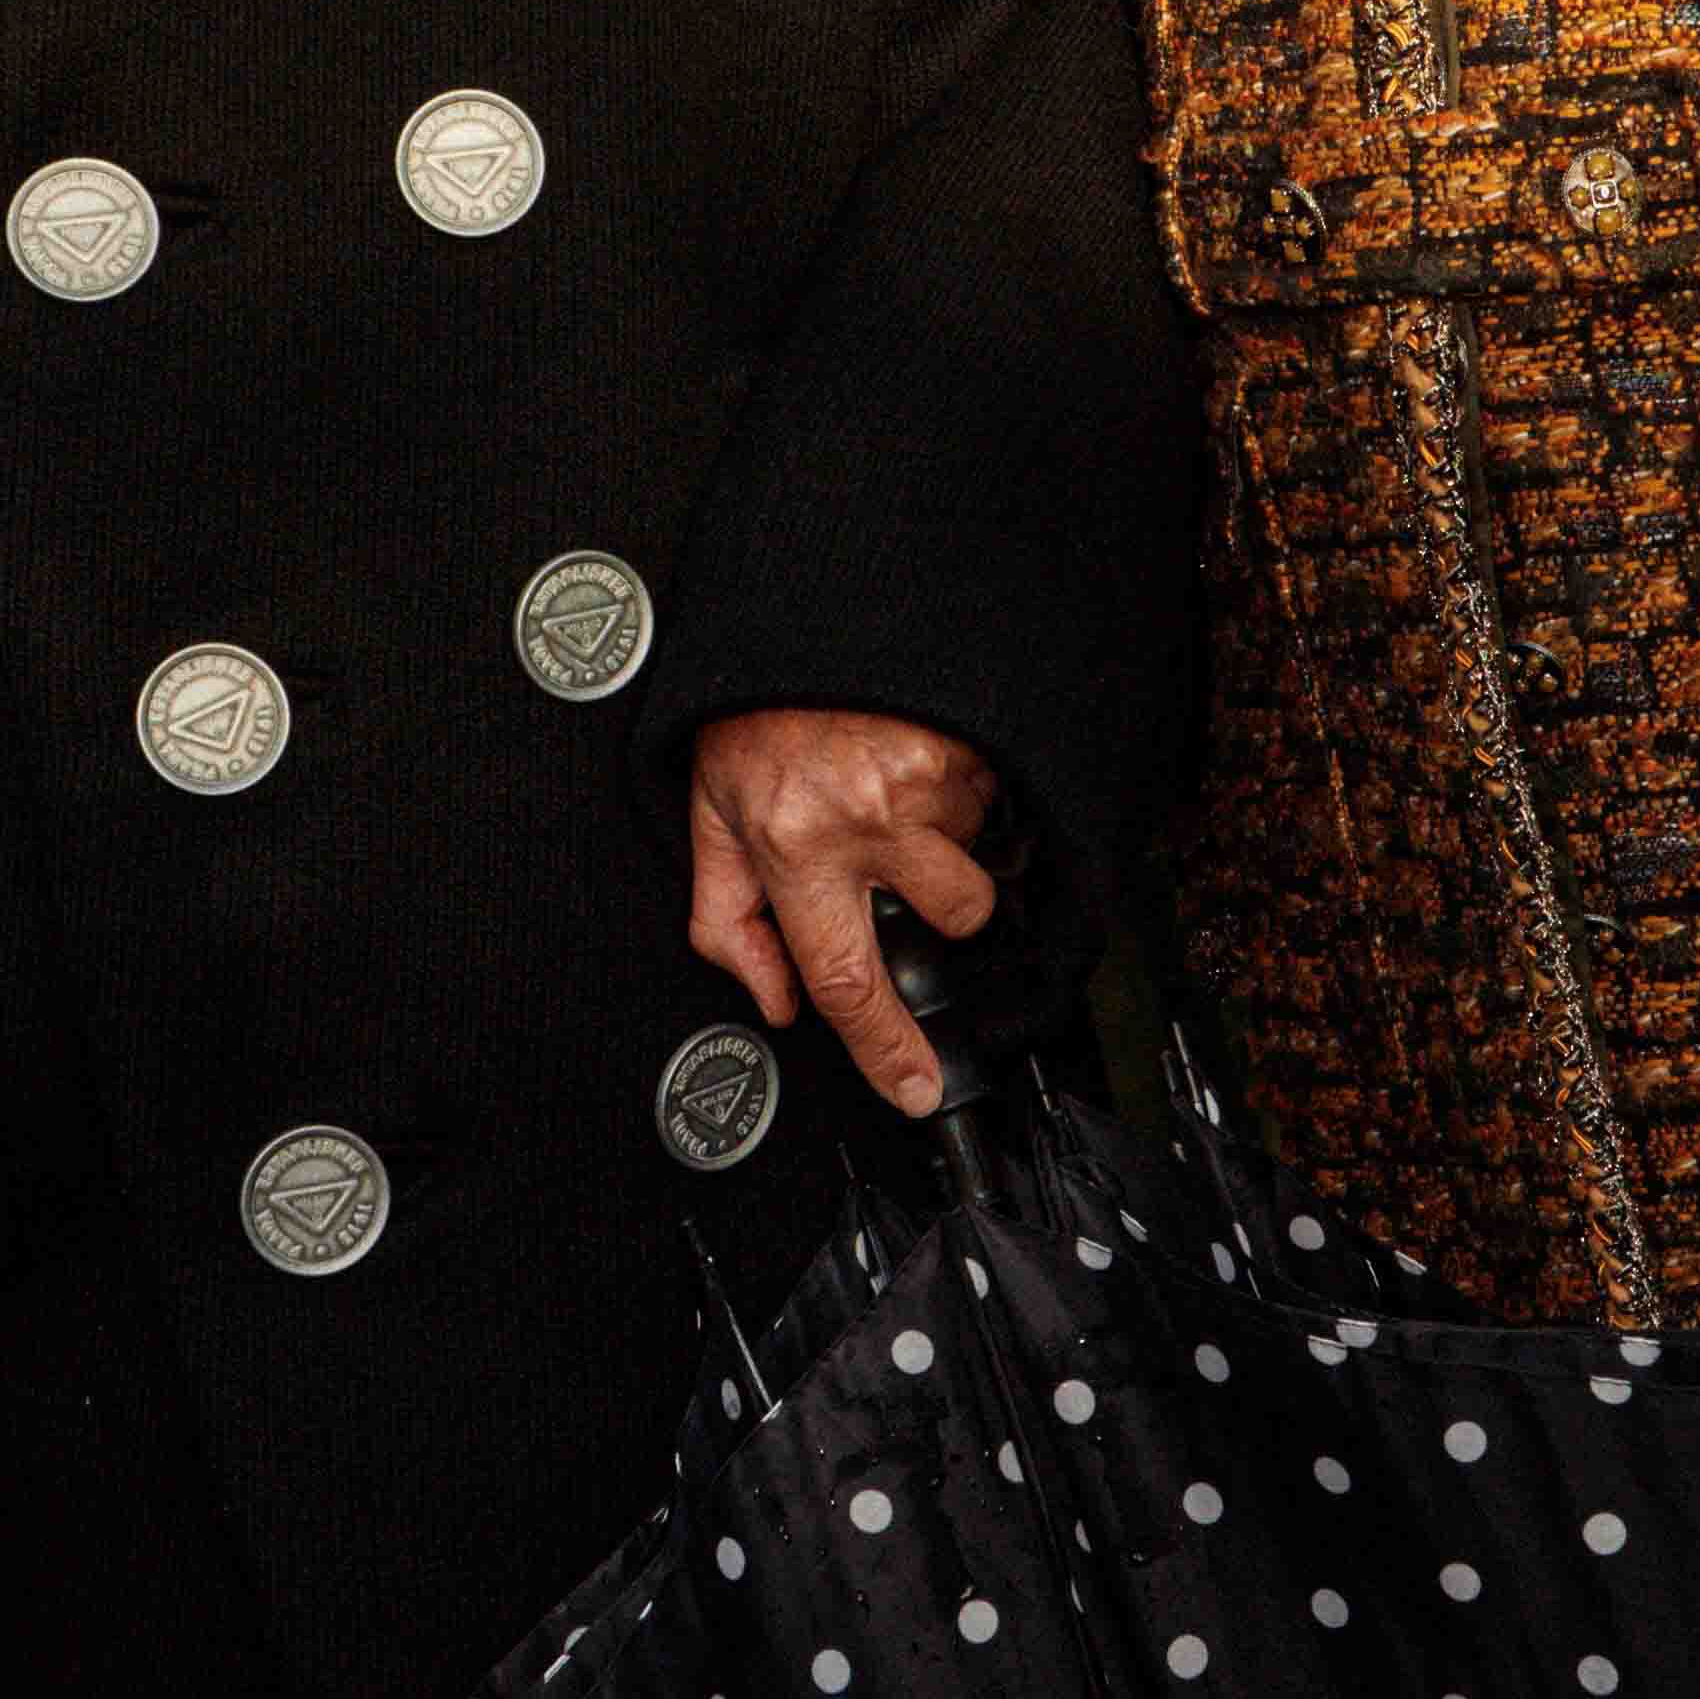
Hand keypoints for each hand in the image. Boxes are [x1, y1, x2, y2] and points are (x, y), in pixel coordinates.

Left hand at [687, 707, 1000, 1124]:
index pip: (845, 979)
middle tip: (896, 855)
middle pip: (950, 920)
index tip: (916, 1088)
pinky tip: (913, 755)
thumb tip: (773, 1000)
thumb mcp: (710, 812)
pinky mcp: (968, 740)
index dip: (886, 1048)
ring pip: (975, 854)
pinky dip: (960, 788)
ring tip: (894, 788)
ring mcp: (926, 777)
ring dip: (946, 836)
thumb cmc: (753, 710)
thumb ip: (729, 917)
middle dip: (940, 906)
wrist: (802, 609)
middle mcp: (864, 816)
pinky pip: (989, 796)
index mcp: (794, 845)